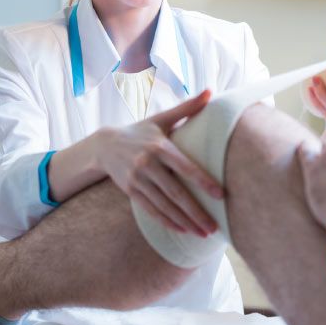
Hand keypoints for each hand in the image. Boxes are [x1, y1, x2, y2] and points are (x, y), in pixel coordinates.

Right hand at [96, 90, 222, 236]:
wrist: (105, 144)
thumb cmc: (141, 130)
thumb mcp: (162, 118)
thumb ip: (188, 107)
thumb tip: (212, 91)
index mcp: (160, 146)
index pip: (185, 167)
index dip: (203, 181)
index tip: (221, 195)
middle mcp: (148, 164)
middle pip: (176, 193)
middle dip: (196, 212)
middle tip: (214, 228)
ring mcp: (137, 179)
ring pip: (164, 205)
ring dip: (184, 221)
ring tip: (203, 233)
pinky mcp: (130, 191)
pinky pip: (151, 210)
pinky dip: (167, 221)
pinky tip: (182, 230)